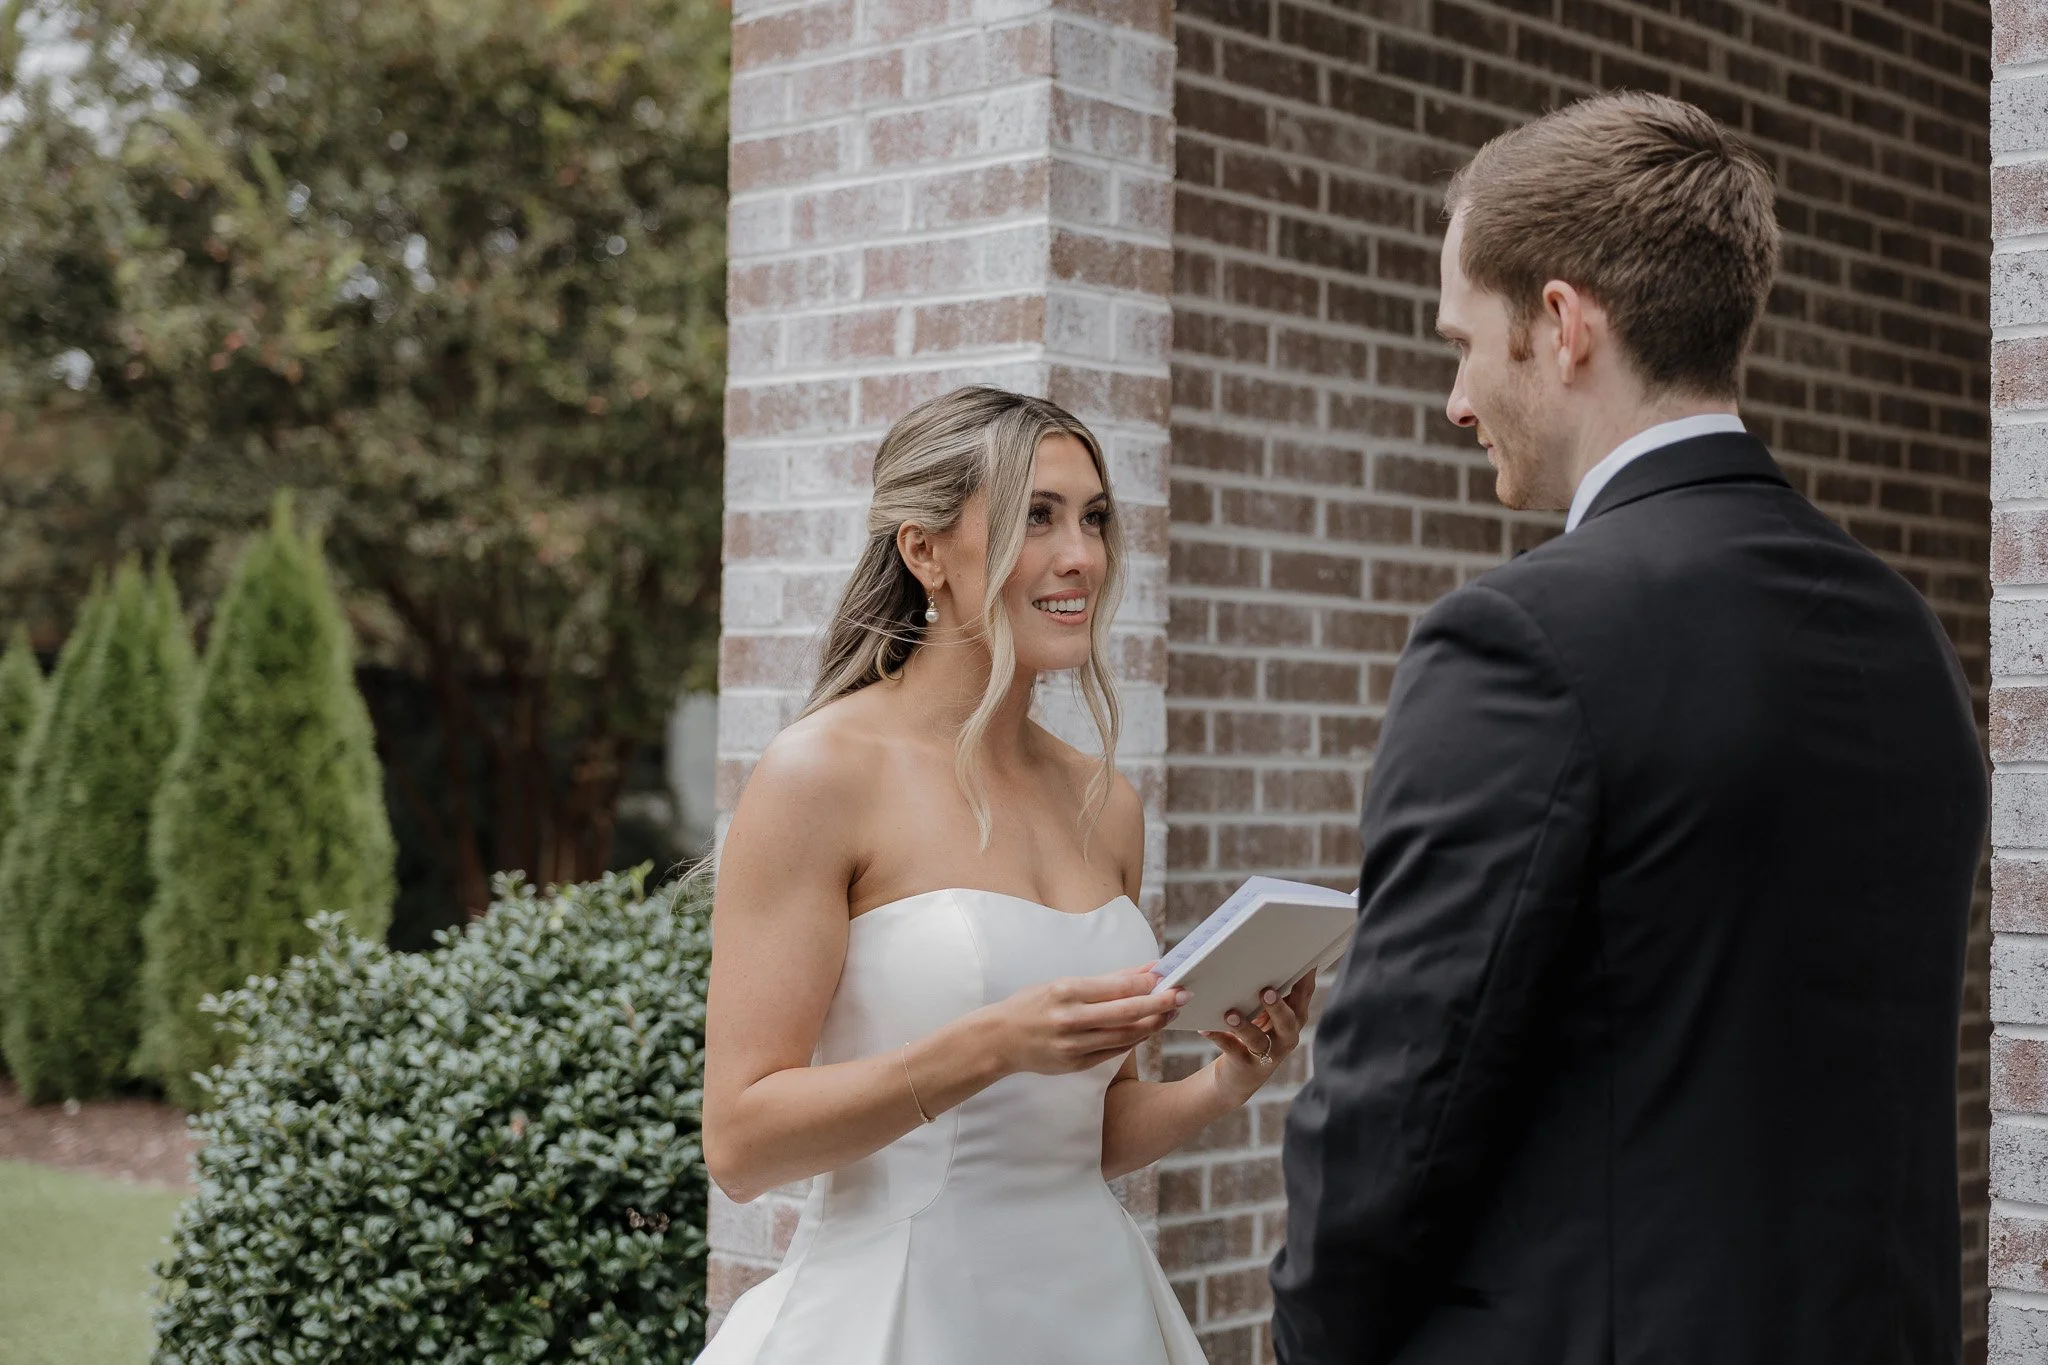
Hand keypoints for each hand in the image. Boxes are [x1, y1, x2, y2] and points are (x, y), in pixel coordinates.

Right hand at [981, 967, 1185, 1075]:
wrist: (1000, 1039)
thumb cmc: (1033, 1004)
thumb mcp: (1063, 984)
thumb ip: (1106, 980)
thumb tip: (1144, 971)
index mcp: (1066, 991)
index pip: (1118, 987)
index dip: (1149, 983)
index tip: (1171, 976)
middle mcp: (1071, 1019)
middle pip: (1128, 1013)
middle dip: (1161, 1004)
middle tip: (1184, 996)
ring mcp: (1074, 1045)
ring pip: (1125, 1036)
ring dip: (1153, 1024)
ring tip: (1170, 1013)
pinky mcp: (1076, 1065)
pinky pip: (1114, 1052)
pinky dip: (1134, 1040)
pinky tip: (1147, 1029)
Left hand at [1204, 972, 1315, 1101]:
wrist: (1238, 1075)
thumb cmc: (1254, 1032)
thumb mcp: (1265, 1011)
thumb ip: (1270, 990)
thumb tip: (1261, 953)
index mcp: (1294, 1017)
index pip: (1304, 994)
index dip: (1306, 978)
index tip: (1303, 960)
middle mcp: (1286, 1036)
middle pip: (1288, 1021)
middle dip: (1278, 1007)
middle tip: (1267, 991)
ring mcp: (1268, 1053)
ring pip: (1259, 1040)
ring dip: (1244, 1026)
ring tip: (1230, 1014)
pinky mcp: (1247, 1065)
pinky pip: (1233, 1050)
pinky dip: (1219, 1038)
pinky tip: (1205, 1028)